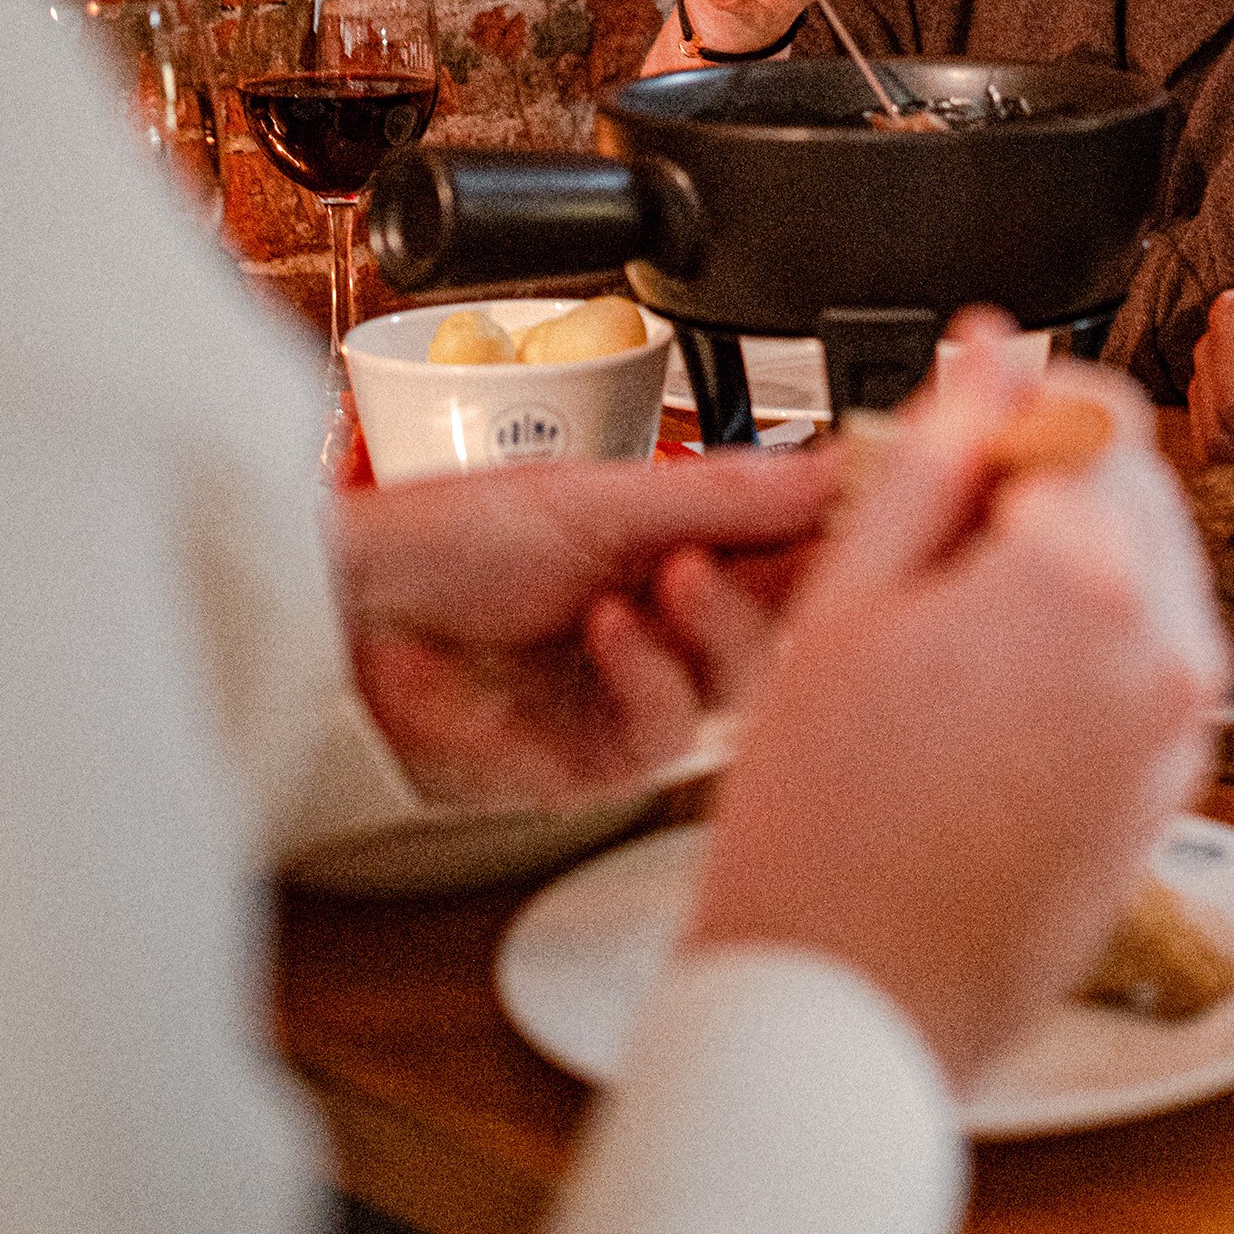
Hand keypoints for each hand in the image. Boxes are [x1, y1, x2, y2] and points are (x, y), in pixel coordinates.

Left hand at [335, 447, 835, 803]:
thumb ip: (727, 495)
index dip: (841, 534)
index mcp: (678, 550)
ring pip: (738, 688)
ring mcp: (631, 696)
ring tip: (677, 579)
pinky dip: (649, 678)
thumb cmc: (447, 538)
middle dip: (792, 587)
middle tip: (796, 549)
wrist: (351, 603)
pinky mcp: (591, 763)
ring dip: (717, 629)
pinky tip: (616, 633)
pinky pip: (664, 739)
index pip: (794, 549)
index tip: (882, 508)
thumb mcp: (604, 495)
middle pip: (787, 627)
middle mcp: (664, 625)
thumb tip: (832, 470)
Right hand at [688, 340, 1230, 1090]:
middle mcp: (1166, 645)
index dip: (1012, 418)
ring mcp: (1182, 728)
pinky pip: (1147, 668)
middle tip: (923, 557)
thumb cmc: (821, 823)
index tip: (943, 460)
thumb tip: (990, 348)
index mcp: (1089, 577)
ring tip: (939, 645)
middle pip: (1133, 488)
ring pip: (1146, 577)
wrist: (847, 1004)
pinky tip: (979, 713)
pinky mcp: (1175, 790)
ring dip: (1065, 572)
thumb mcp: (849, 597)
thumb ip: (936, 452)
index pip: (1095, 410)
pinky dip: (1083, 657)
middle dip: (1044, 493)